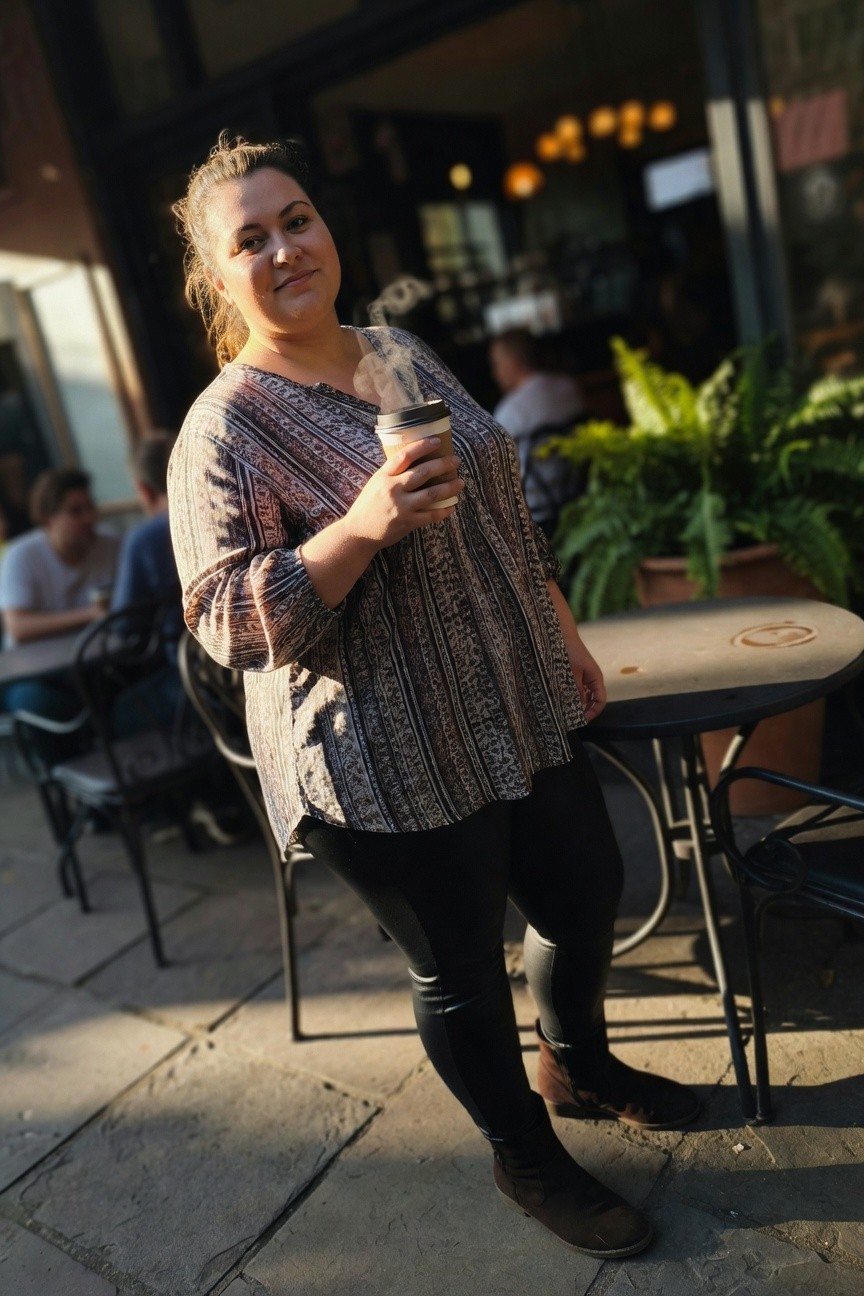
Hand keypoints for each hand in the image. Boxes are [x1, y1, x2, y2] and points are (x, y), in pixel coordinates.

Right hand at [344, 435, 463, 548]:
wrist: (358, 532)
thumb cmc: (368, 506)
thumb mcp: (375, 484)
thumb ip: (392, 474)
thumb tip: (414, 461)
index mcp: (384, 476)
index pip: (405, 455)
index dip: (422, 446)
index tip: (437, 441)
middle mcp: (393, 489)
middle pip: (423, 472)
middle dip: (443, 465)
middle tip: (456, 461)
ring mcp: (401, 507)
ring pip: (431, 494)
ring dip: (449, 487)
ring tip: (460, 483)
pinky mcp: (407, 522)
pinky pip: (431, 516)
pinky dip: (443, 511)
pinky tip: (452, 506)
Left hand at [566, 635, 606, 721]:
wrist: (561, 634)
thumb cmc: (569, 652)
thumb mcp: (572, 674)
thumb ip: (576, 691)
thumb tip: (578, 707)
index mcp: (595, 678)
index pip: (600, 700)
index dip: (593, 712)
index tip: (582, 720)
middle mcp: (592, 679)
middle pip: (593, 700)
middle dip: (584, 710)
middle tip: (572, 719)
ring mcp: (584, 676)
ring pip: (584, 695)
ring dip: (577, 704)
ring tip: (566, 711)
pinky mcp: (575, 674)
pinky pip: (577, 689)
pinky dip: (572, 696)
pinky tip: (562, 700)